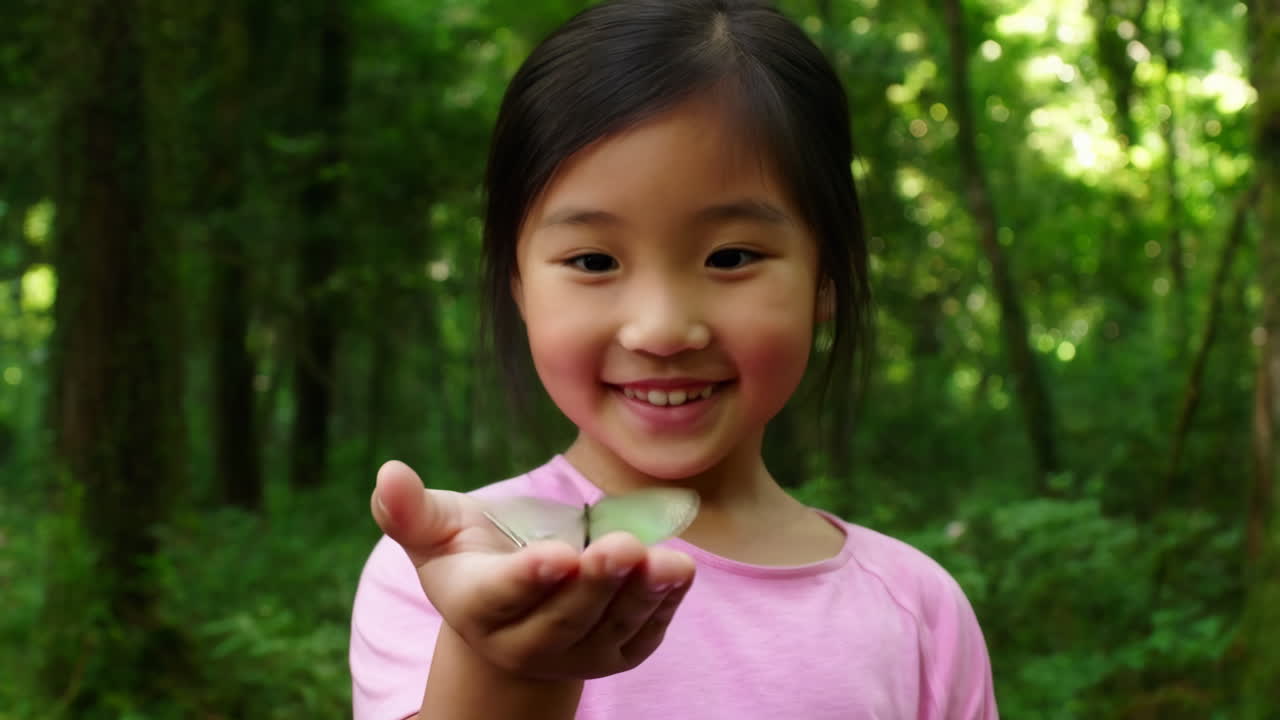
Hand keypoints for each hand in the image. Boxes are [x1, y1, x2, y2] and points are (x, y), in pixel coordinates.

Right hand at [371, 460, 696, 679]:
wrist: (513, 610)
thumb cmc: (470, 554)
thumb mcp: (437, 530)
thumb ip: (410, 510)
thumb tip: (387, 473)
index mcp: (476, 606)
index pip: (502, 596)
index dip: (529, 578)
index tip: (557, 555)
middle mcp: (524, 641)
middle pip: (564, 618)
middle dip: (595, 585)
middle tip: (623, 548)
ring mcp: (574, 653)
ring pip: (609, 627)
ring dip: (641, 596)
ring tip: (669, 561)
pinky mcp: (616, 652)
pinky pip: (643, 633)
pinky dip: (664, 605)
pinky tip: (679, 572)